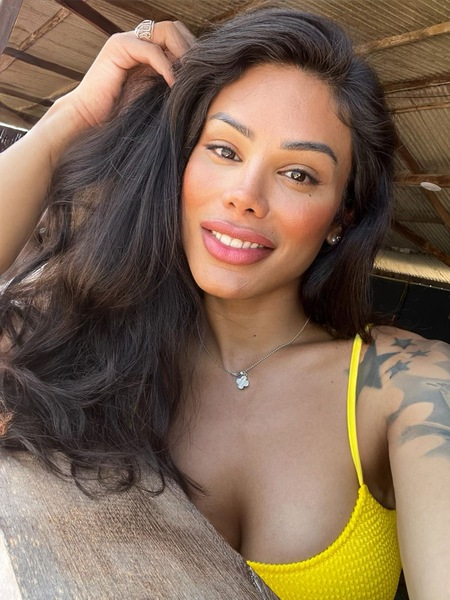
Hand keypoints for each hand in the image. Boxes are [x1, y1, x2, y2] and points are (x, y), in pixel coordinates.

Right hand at [64, 21, 194, 128]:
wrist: (91, 122)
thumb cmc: (123, 116)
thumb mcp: (157, 97)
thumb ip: (174, 84)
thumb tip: (203, 82)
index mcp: (147, 52)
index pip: (179, 38)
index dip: (193, 54)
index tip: (204, 76)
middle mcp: (138, 41)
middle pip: (176, 29)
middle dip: (191, 50)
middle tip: (199, 75)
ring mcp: (128, 41)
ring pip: (167, 31)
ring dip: (182, 53)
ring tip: (188, 78)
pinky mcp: (118, 47)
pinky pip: (152, 49)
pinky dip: (167, 66)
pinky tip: (173, 84)